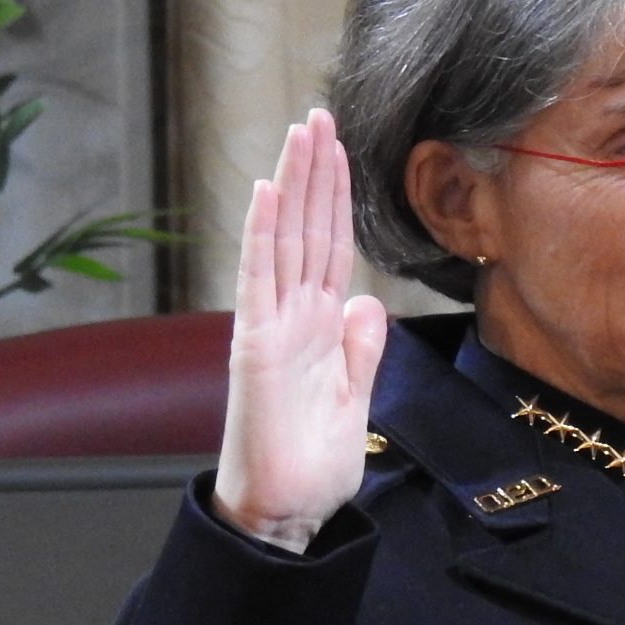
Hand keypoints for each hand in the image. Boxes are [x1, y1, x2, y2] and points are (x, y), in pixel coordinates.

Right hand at [213, 110, 389, 551]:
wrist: (287, 512)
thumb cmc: (313, 462)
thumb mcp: (354, 398)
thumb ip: (361, 350)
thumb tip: (370, 304)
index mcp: (318, 327)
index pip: (330, 247)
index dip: (337, 198)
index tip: (342, 149)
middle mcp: (290, 317)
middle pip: (305, 229)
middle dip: (315, 172)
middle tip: (320, 113)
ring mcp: (270, 327)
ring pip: (284, 239)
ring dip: (293, 183)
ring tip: (301, 130)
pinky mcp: (254, 347)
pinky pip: (259, 280)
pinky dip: (262, 233)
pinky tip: (266, 191)